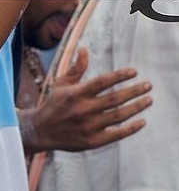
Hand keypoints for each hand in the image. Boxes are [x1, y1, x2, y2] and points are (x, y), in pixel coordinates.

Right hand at [19, 47, 151, 154]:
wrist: (41, 131)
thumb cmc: (54, 104)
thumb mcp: (61, 84)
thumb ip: (76, 68)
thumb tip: (84, 49)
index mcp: (75, 94)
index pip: (102, 82)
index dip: (119, 76)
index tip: (134, 71)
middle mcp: (83, 110)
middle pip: (114, 98)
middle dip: (134, 91)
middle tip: (148, 85)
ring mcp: (89, 126)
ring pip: (119, 115)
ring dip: (136, 107)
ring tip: (148, 100)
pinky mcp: (93, 141)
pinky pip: (117, 134)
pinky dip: (131, 128)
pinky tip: (142, 121)